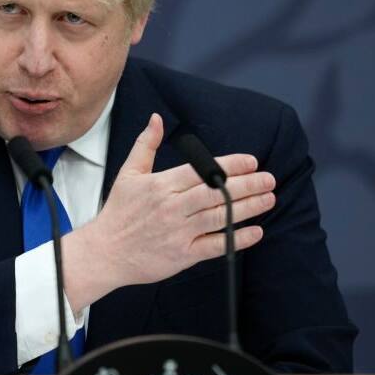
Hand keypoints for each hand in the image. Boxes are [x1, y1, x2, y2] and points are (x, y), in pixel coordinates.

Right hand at [62, 113, 275, 312]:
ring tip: (268, 199)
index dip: (230, 165)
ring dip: (248, 208)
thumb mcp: (129, 173)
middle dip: (247, 185)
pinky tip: (255, 232)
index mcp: (161, 185)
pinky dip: (236, 239)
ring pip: (220, 217)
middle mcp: (172, 207)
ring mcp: (179, 232)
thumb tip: (157, 119)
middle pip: (216, 193)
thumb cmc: (119, 211)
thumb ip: (146, 144)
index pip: (201, 171)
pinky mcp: (183, 255)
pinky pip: (215, 245)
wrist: (105, 252)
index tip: (251, 161)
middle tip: (269, 179)